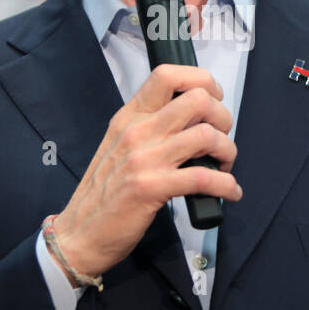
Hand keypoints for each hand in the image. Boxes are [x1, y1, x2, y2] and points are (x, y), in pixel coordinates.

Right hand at [52, 64, 241, 281]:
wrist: (79, 234)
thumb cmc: (104, 194)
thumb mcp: (120, 148)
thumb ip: (150, 129)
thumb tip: (192, 122)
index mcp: (129, 117)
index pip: (167, 75)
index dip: (201, 80)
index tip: (214, 99)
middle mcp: (137, 131)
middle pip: (198, 100)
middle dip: (223, 118)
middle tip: (221, 139)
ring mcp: (143, 159)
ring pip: (206, 135)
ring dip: (228, 151)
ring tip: (224, 167)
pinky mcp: (151, 188)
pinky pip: (203, 177)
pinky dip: (226, 185)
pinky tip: (229, 192)